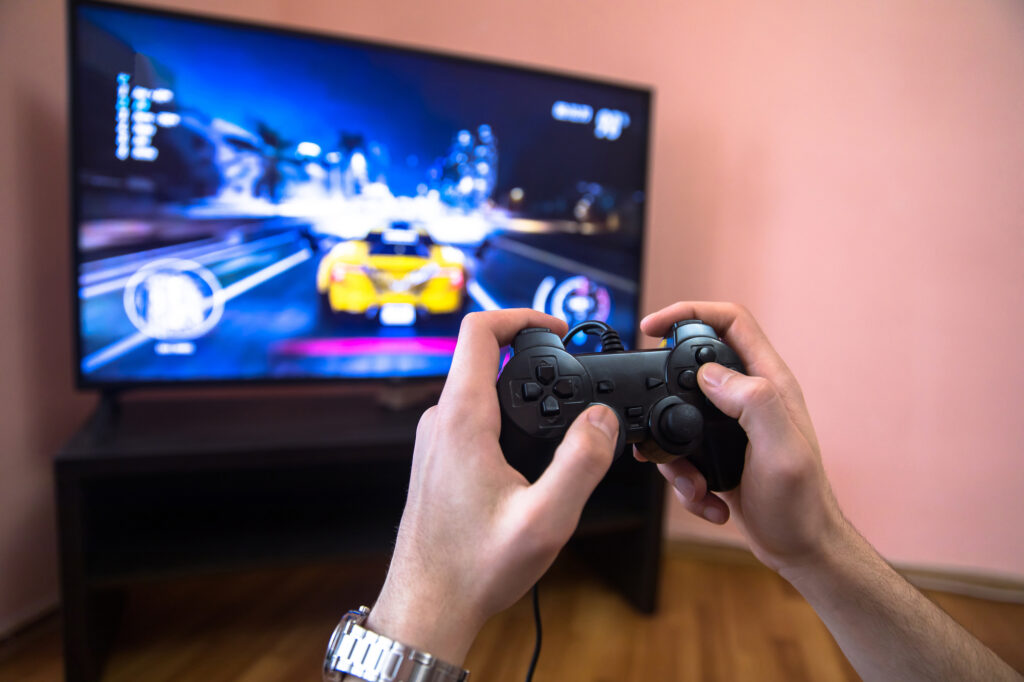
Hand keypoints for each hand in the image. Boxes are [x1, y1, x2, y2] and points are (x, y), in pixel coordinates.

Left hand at [367, 310, 620, 663]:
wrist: (428, 606)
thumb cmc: (474, 568)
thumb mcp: (545, 520)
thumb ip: (581, 463)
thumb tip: (603, 418)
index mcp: (462, 420)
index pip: (479, 331)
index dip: (521, 315)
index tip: (557, 328)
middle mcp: (441, 421)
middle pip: (483, 357)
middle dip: (532, 355)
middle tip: (574, 376)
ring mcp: (436, 440)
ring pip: (479, 389)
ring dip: (520, 390)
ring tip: (561, 417)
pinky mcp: (438, 459)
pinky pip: (473, 417)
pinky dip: (507, 416)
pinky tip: (532, 453)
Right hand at [638, 302, 846, 573]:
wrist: (800, 549)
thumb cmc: (801, 505)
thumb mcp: (781, 451)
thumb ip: (753, 403)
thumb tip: (709, 374)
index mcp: (770, 384)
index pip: (731, 322)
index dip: (690, 313)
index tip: (653, 325)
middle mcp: (751, 397)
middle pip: (694, 362)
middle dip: (664, 384)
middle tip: (644, 401)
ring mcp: (733, 425)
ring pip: (680, 411)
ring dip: (673, 451)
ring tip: (691, 481)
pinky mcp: (719, 451)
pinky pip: (683, 450)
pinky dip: (684, 478)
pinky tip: (706, 498)